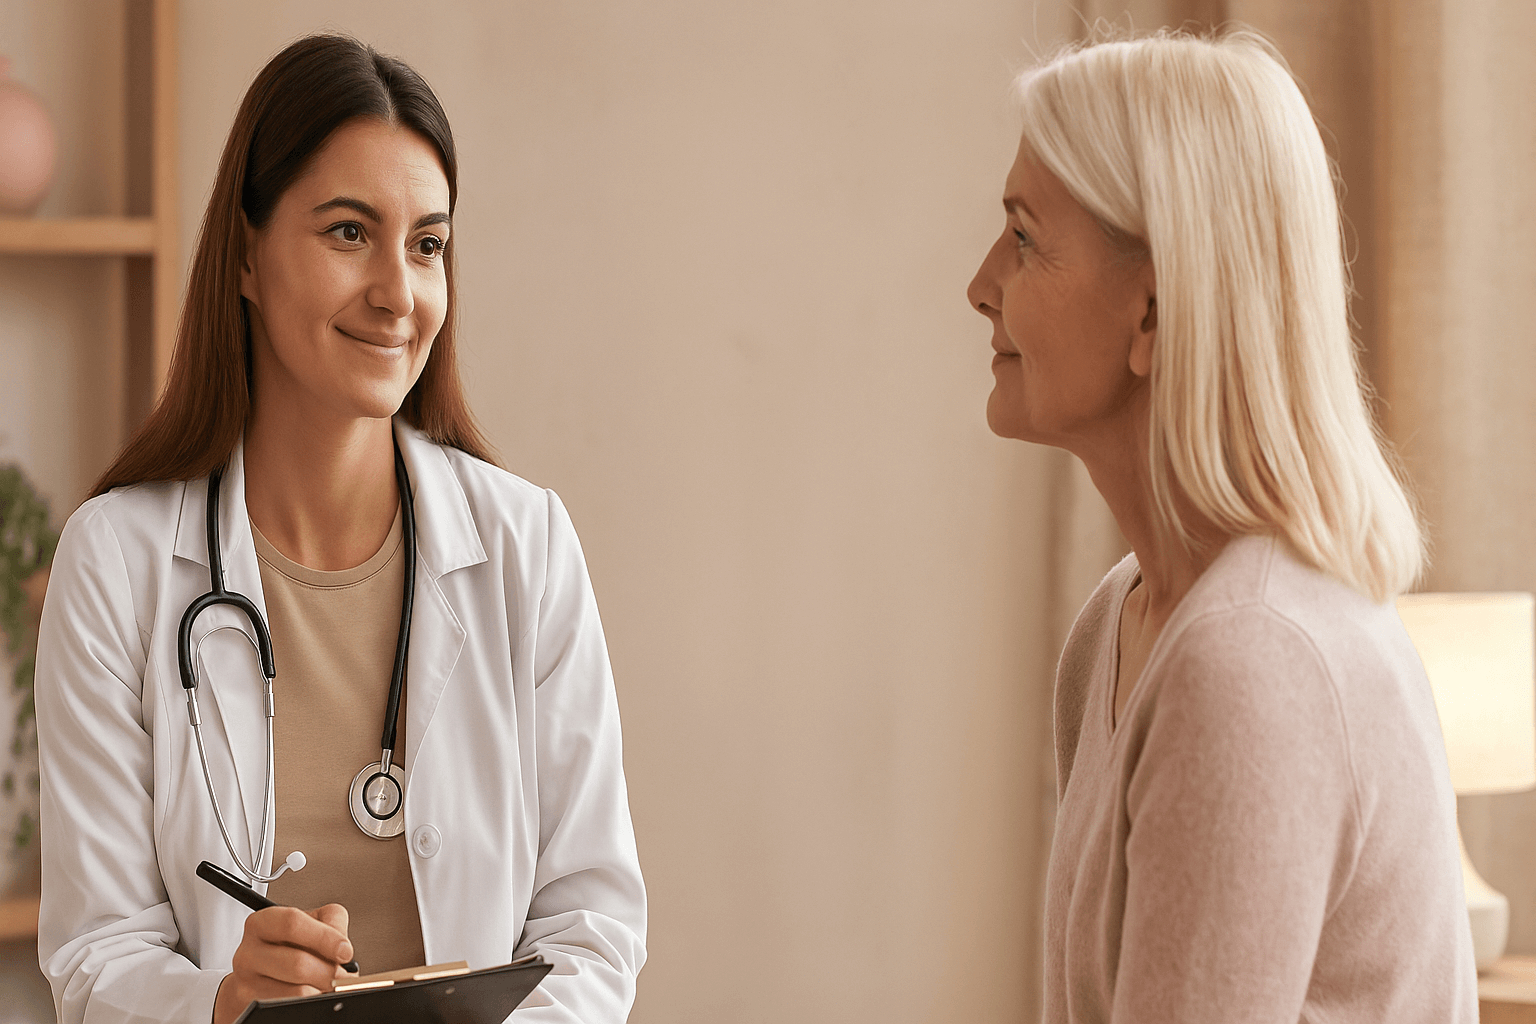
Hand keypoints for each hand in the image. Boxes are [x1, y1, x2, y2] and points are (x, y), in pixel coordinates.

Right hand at [212, 904, 352, 1023]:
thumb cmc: (289, 947)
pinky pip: (289, 1008)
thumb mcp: (311, 923)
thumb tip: (343, 948)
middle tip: (343, 976)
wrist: (260, 976)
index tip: (345, 951)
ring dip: (322, 990)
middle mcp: (248, 952)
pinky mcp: (250, 1005)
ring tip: (329, 986)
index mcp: (262, 923)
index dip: (324, 937)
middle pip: (297, 963)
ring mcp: (246, 982)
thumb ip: (332, 923)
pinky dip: (309, 1004)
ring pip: (296, 991)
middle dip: (329, 972)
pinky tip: (314, 994)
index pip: (292, 924)